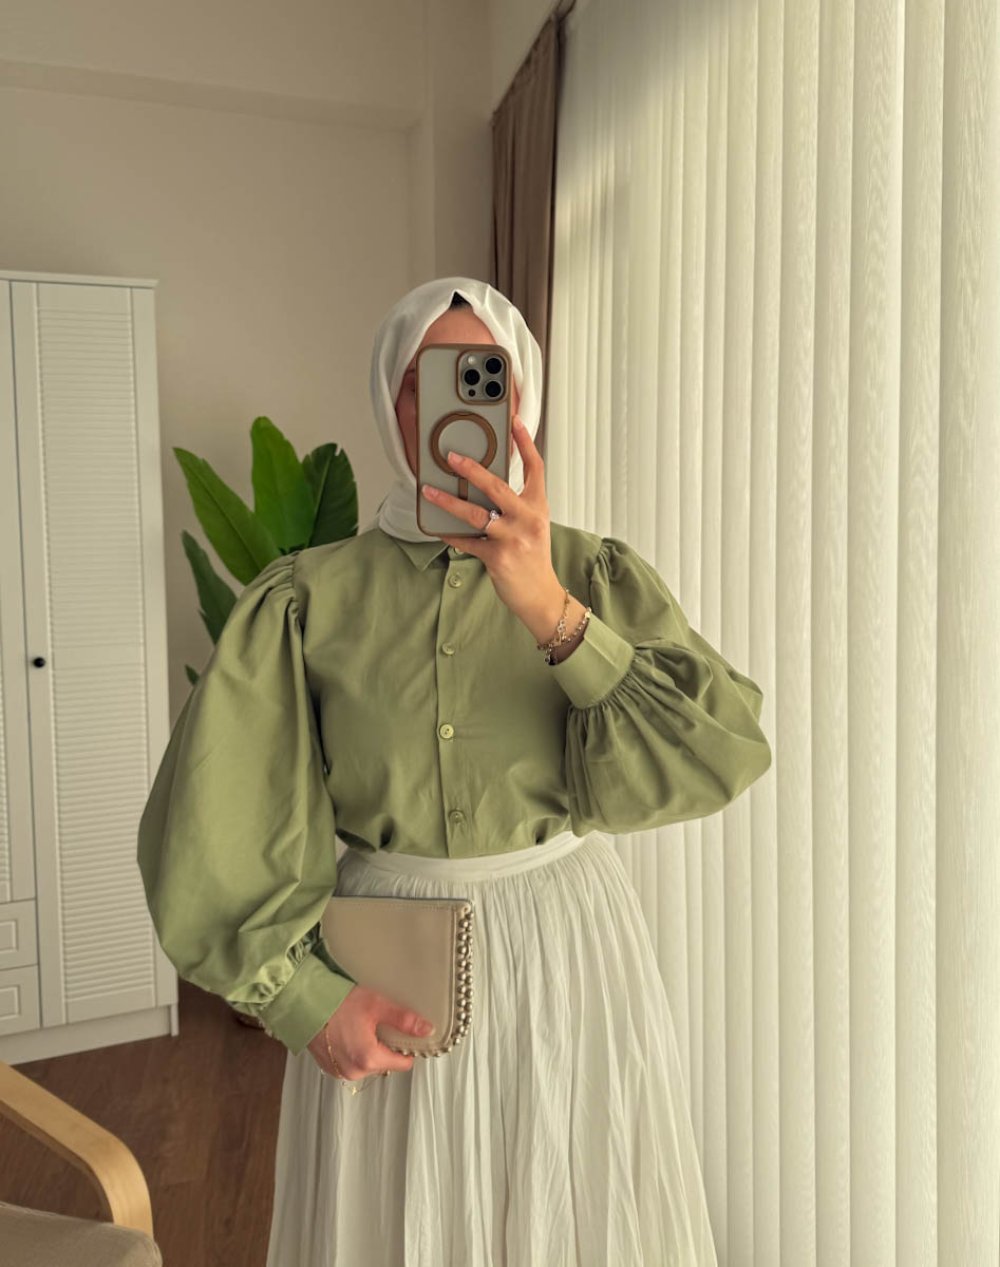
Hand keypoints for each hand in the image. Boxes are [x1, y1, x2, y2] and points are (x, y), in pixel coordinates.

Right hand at [308, 984, 434, 1081]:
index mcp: (369, 1059)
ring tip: (360, 1026)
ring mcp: (340, 1072)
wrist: (302, 1004)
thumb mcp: (376, 1005)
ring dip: (369, 1049)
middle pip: (385, 1063)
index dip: (407, 1048)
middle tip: (377, 1023)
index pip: (403, 1064)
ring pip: (368, 1064)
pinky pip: (352, 1063)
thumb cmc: (337, 1003)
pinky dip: (354, 1051)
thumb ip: (403, 1019)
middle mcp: (354, 1072)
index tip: (403, 1033)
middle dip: (386, 1046)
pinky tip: (348, 1033)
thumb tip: (426, 1029)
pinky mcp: (329, 1068)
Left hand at [420, 414, 561, 622]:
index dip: (525, 443)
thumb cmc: (533, 558)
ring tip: (429, 492)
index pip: (535, 468)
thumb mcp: (532, 525)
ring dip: (448, 502)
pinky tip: (437, 527)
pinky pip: (467, 541)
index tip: (514, 422)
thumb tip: (482, 485)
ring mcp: (513, 538)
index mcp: (537, 507)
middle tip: (451, 457)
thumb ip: (514, 505)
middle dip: (472, 469)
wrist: (540, 595)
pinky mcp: (498, 557)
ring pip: (476, 514)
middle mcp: (528, 519)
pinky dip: (450, 534)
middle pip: (497, 486)